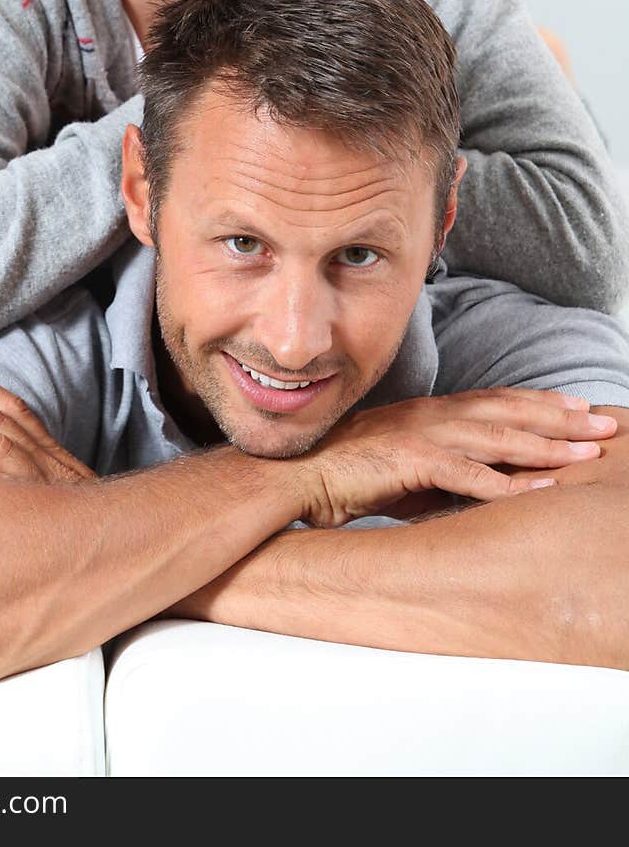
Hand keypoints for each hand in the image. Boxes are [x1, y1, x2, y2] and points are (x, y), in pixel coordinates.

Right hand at [296, 388, 615, 527]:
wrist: (294, 478)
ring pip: (497, 438)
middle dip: (561, 419)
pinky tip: (539, 490)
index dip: (539, 403)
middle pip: (508, 412)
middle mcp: (430, 415)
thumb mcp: (404, 470)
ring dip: (548, 447)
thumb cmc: (345, 477)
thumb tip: (480, 487)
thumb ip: (442, 472)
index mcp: (429, 413)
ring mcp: (420, 435)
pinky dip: (507, 483)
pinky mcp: (408, 461)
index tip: (578, 406)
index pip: (495, 401)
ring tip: (589, 454)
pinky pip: (467, 475)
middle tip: (605, 423)